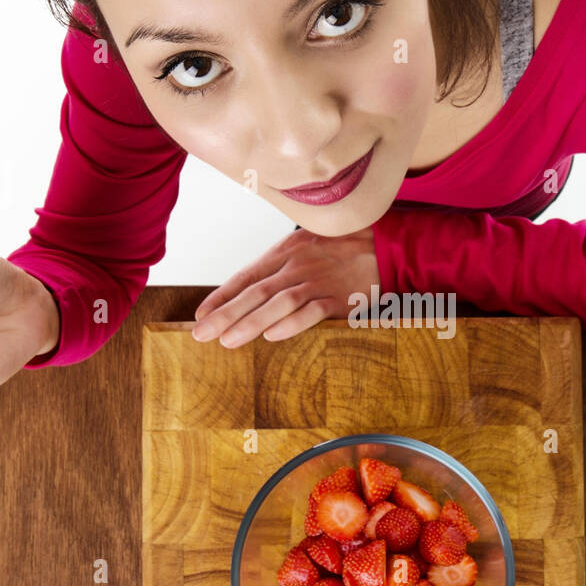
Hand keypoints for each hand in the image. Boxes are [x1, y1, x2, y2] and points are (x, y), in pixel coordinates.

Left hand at [192, 225, 379, 346]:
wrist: (386, 243)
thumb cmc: (343, 247)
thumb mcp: (306, 246)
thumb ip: (281, 267)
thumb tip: (252, 291)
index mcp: (286, 252)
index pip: (246, 276)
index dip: (221, 296)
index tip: (200, 315)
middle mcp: (297, 265)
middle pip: (255, 291)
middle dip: (225, 314)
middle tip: (201, 334)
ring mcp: (318, 281)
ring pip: (278, 302)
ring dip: (250, 322)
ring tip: (227, 341)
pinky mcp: (340, 297)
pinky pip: (312, 311)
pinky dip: (291, 324)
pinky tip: (272, 337)